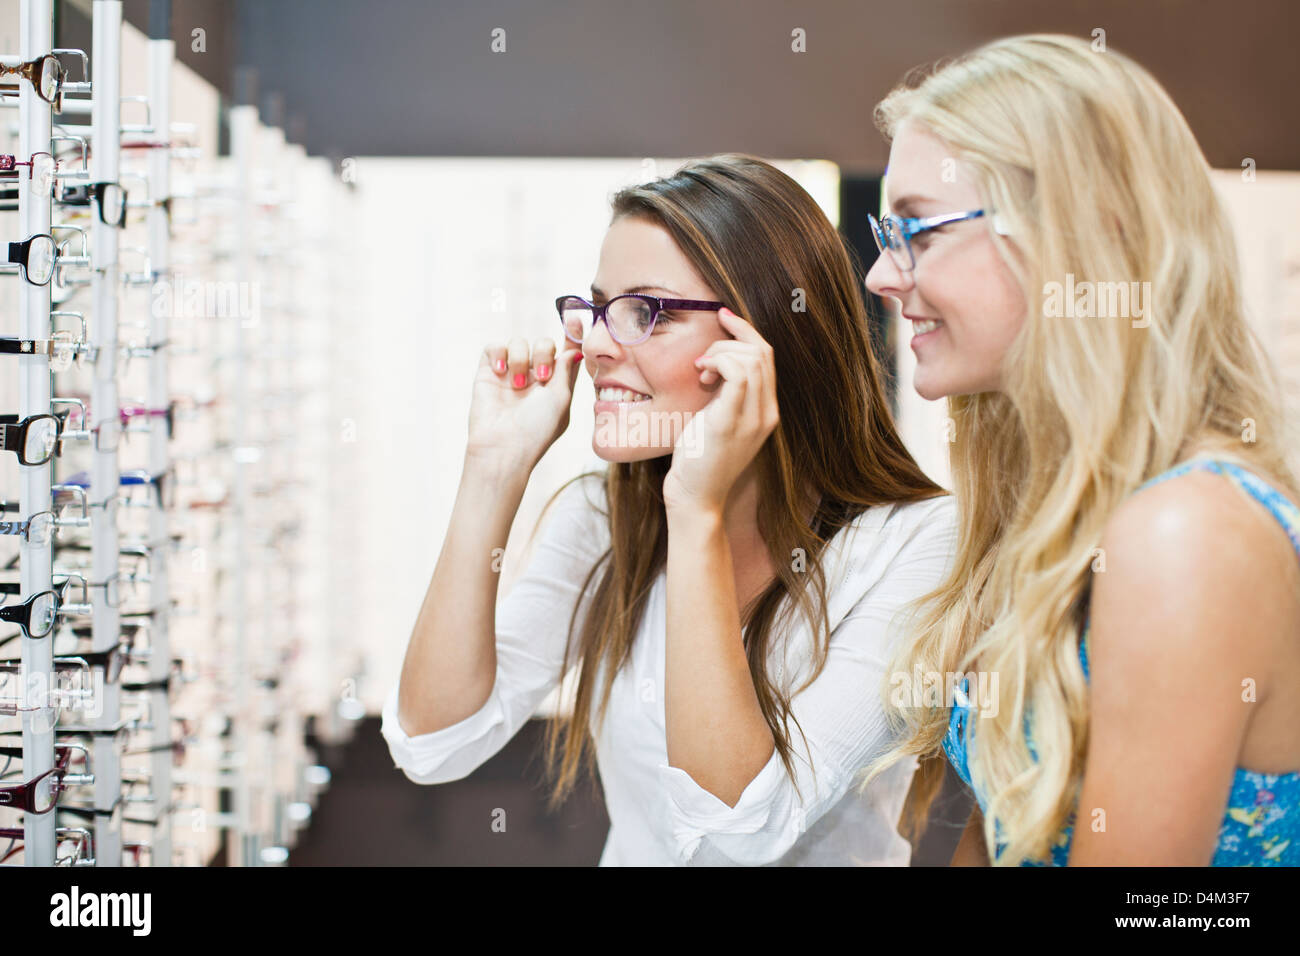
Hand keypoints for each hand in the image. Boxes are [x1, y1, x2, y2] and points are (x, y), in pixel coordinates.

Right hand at [466, 335, 583, 474]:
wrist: (502, 447)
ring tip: (518, 386)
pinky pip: (494, 346)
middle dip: (543, 354)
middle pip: (543, 343)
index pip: (564, 353)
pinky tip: (500, 372)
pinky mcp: (487, 372)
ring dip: (520, 359)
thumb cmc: (536, 430)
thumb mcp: (561, 399)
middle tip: (540, 378)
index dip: (572, 334)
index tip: (578, 316)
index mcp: (556, 384)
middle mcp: (533, 376)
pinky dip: (498, 354)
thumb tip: (574, 349)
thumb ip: (566, 370)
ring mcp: (510, 373)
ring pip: (518, 342)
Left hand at [662, 307, 778, 514]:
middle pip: (763, 352)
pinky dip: (718, 362)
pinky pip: (737, 374)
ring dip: (721, 352)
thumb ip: (724, 392)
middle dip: (732, 337)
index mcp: (767, 411)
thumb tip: (714, 361)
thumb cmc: (700, 459)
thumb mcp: (718, 418)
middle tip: (704, 355)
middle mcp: (767, 413)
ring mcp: (753, 419)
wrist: (695, 497)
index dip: (746, 331)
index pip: (767, 357)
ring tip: (700, 370)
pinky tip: (702, 374)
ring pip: (752, 359)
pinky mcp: (731, 423)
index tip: (723, 317)